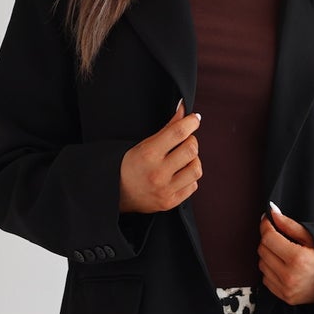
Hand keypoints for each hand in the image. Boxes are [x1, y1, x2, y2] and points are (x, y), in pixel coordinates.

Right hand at [119, 98, 201, 212]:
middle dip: (192, 141)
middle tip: (184, 142)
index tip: (194, 120)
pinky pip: (193, 185)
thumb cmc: (129, 166)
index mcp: (148, 154)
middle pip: (191, 149)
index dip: (191, 122)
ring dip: (194, 161)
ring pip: (196, 169)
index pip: (178, 132)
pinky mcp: (170, 202)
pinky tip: (180, 174)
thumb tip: (184, 111)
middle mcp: (157, 173)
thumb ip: (167, 128)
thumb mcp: (144, 144)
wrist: (117, 194)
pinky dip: (190, 177)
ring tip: (184, 160)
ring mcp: (165, 189)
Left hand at [258, 203, 313, 304]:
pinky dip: (271, 270)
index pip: (269, 238)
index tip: (268, 219)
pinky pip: (266, 279)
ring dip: (269, 255)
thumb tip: (272, 212)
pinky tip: (284, 267)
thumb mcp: (313, 238)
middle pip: (263, 250)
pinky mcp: (284, 297)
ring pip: (262, 264)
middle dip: (269, 239)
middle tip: (280, 236)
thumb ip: (290, 225)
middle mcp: (289, 276)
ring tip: (285, 253)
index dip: (266, 225)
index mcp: (298, 259)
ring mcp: (286, 289)